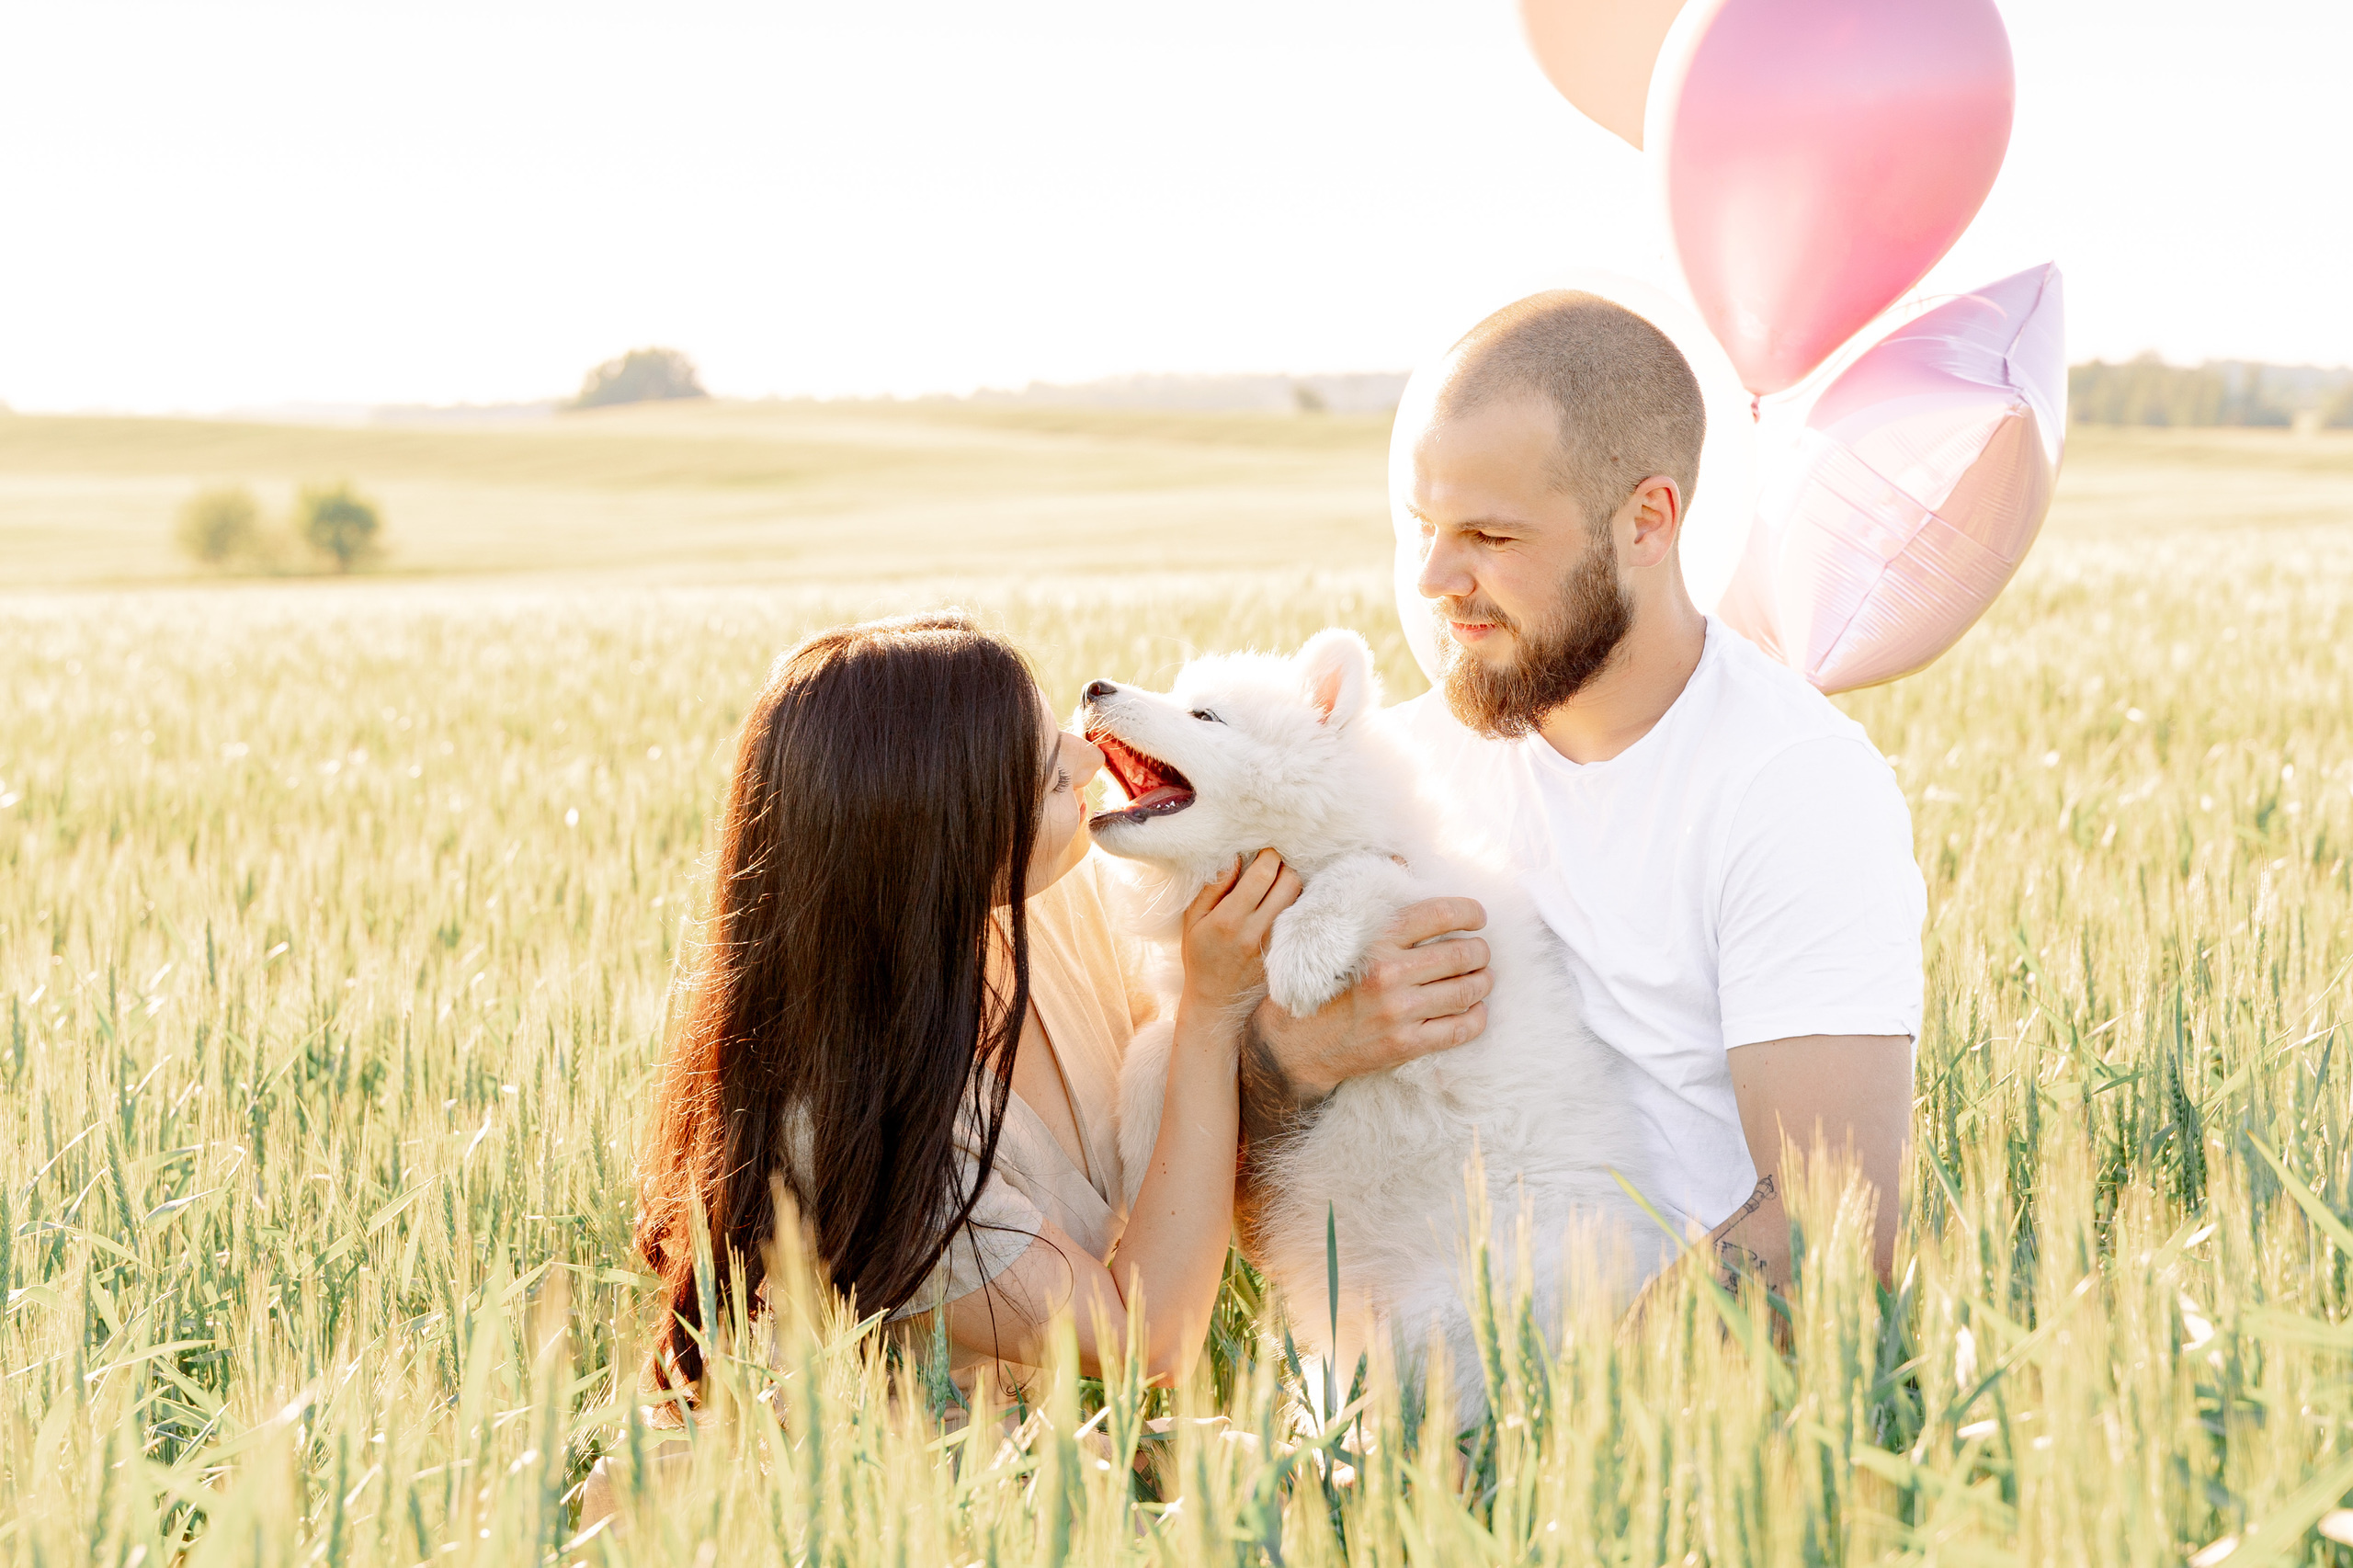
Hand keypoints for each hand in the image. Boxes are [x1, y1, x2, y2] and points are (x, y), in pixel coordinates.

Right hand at [1179, 850, 1303, 1014]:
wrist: (1215, 1000)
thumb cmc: (1200, 956)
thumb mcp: (1193, 920)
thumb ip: (1213, 888)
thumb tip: (1234, 858)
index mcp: (1229, 919)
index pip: (1263, 875)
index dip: (1269, 855)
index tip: (1264, 851)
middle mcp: (1255, 931)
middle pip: (1290, 882)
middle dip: (1284, 866)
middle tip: (1272, 865)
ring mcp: (1274, 944)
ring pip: (1299, 899)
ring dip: (1291, 884)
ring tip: (1277, 883)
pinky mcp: (1284, 954)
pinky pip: (1297, 919)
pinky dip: (1292, 905)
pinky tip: (1280, 904)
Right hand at [1247, 896, 1490, 1106]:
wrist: (1296, 1046)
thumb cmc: (1320, 984)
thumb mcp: (1336, 936)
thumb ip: (1371, 899)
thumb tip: (1400, 861)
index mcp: (1375, 941)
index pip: (1438, 915)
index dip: (1468, 912)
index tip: (1478, 916)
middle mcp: (1389, 974)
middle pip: (1461, 954)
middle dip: (1479, 951)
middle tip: (1480, 951)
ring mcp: (1399, 1012)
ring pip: (1466, 991)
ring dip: (1482, 982)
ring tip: (1482, 978)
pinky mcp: (1405, 1044)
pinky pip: (1459, 1029)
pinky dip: (1476, 1018)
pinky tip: (1475, 1010)